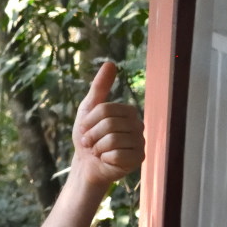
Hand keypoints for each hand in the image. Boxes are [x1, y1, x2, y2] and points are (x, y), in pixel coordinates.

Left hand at [71, 61, 144, 186]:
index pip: (105, 110)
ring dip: (97, 148)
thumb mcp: (88, 109)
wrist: (87, 164)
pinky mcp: (139, 159)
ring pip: (113, 140)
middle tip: (90, 142)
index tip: (85, 129)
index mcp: (128, 112)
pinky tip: (107, 160)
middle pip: (109, 124)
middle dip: (92, 135)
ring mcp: (140, 142)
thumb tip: (110, 63)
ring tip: (98, 151)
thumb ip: (99, 87)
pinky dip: (105, 158)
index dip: (89, 121)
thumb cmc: (88, 136)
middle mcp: (138, 125)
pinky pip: (118, 155)